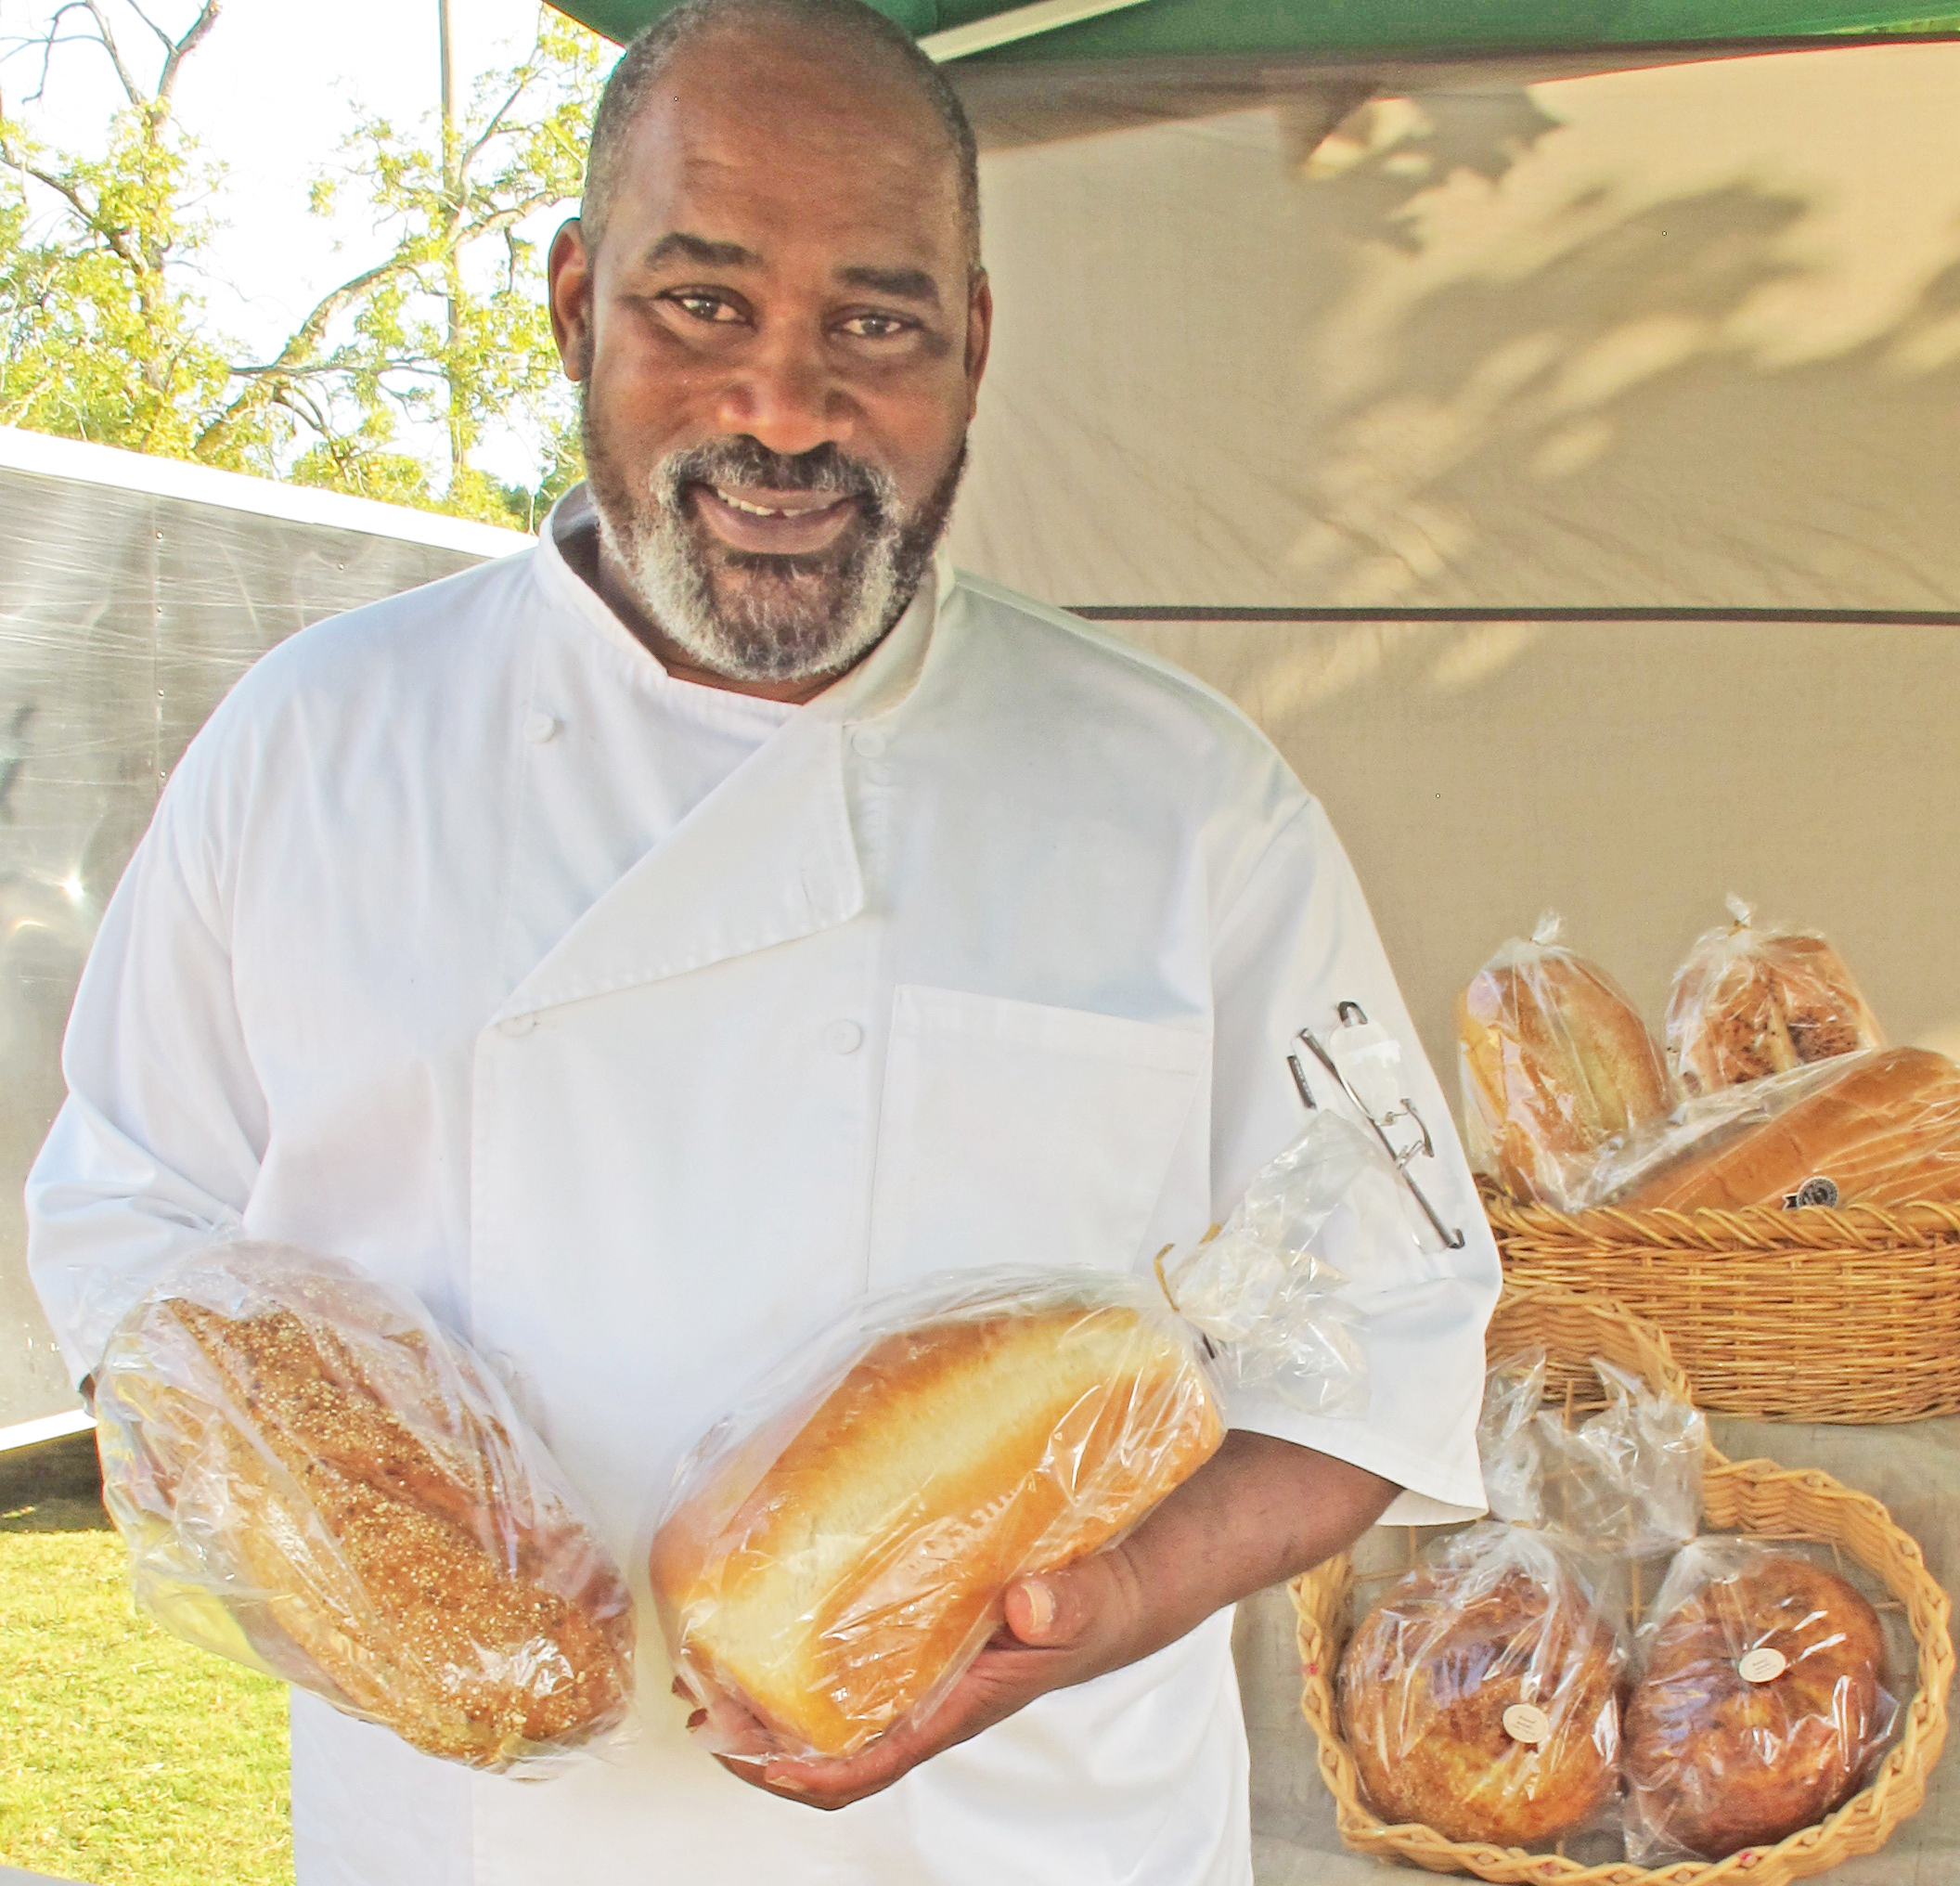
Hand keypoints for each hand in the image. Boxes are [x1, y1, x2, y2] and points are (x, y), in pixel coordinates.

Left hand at [684, 1546, 1147, 1810]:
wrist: (1126, 1583)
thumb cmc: (1106, 1604)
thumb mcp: (1093, 1603)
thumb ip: (1064, 1609)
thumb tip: (1026, 1609)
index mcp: (962, 1703)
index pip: (876, 1761)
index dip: (811, 1775)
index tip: (756, 1761)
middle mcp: (931, 1692)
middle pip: (834, 1745)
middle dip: (762, 1740)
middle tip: (701, 1708)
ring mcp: (923, 1664)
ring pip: (834, 1704)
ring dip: (769, 1698)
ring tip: (712, 1670)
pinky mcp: (922, 1626)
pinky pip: (852, 1654)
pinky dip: (804, 1648)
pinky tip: (774, 1614)